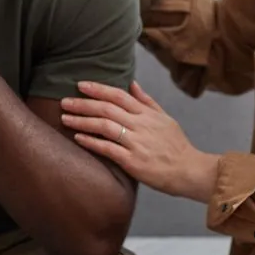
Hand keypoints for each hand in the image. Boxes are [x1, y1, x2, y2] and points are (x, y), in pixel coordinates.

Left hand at [61, 81, 220, 201]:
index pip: (118, 95)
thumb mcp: (165, 119)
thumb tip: (132, 84)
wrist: (189, 171)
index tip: (80, 85)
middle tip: (64, 101)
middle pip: (107, 108)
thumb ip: (147, 101)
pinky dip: (91, 141)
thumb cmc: (176, 146)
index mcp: (147, 114)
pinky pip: (107, 148)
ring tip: (65, 118)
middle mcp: (141, 125)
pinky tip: (78, 137)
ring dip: (82, 120)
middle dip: (83, 103)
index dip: (98, 88)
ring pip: (104, 126)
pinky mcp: (133, 161)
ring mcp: (136, 143)